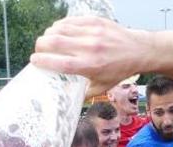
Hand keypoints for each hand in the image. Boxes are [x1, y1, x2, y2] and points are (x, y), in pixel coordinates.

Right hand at [33, 16, 150, 96]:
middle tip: (39, 51)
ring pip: (58, 29)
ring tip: (48, 41)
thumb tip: (65, 98)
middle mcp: (89, 48)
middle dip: (40, 46)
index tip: (34, 61)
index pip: (58, 63)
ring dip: (48, 35)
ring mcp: (92, 32)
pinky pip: (69, 21)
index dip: (42, 61)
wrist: (138, 51)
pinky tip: (59, 31)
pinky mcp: (94, 21)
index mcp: (90, 66)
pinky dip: (59, 26)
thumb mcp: (102, 87)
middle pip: (53, 42)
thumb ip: (82, 93)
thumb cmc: (119, 71)